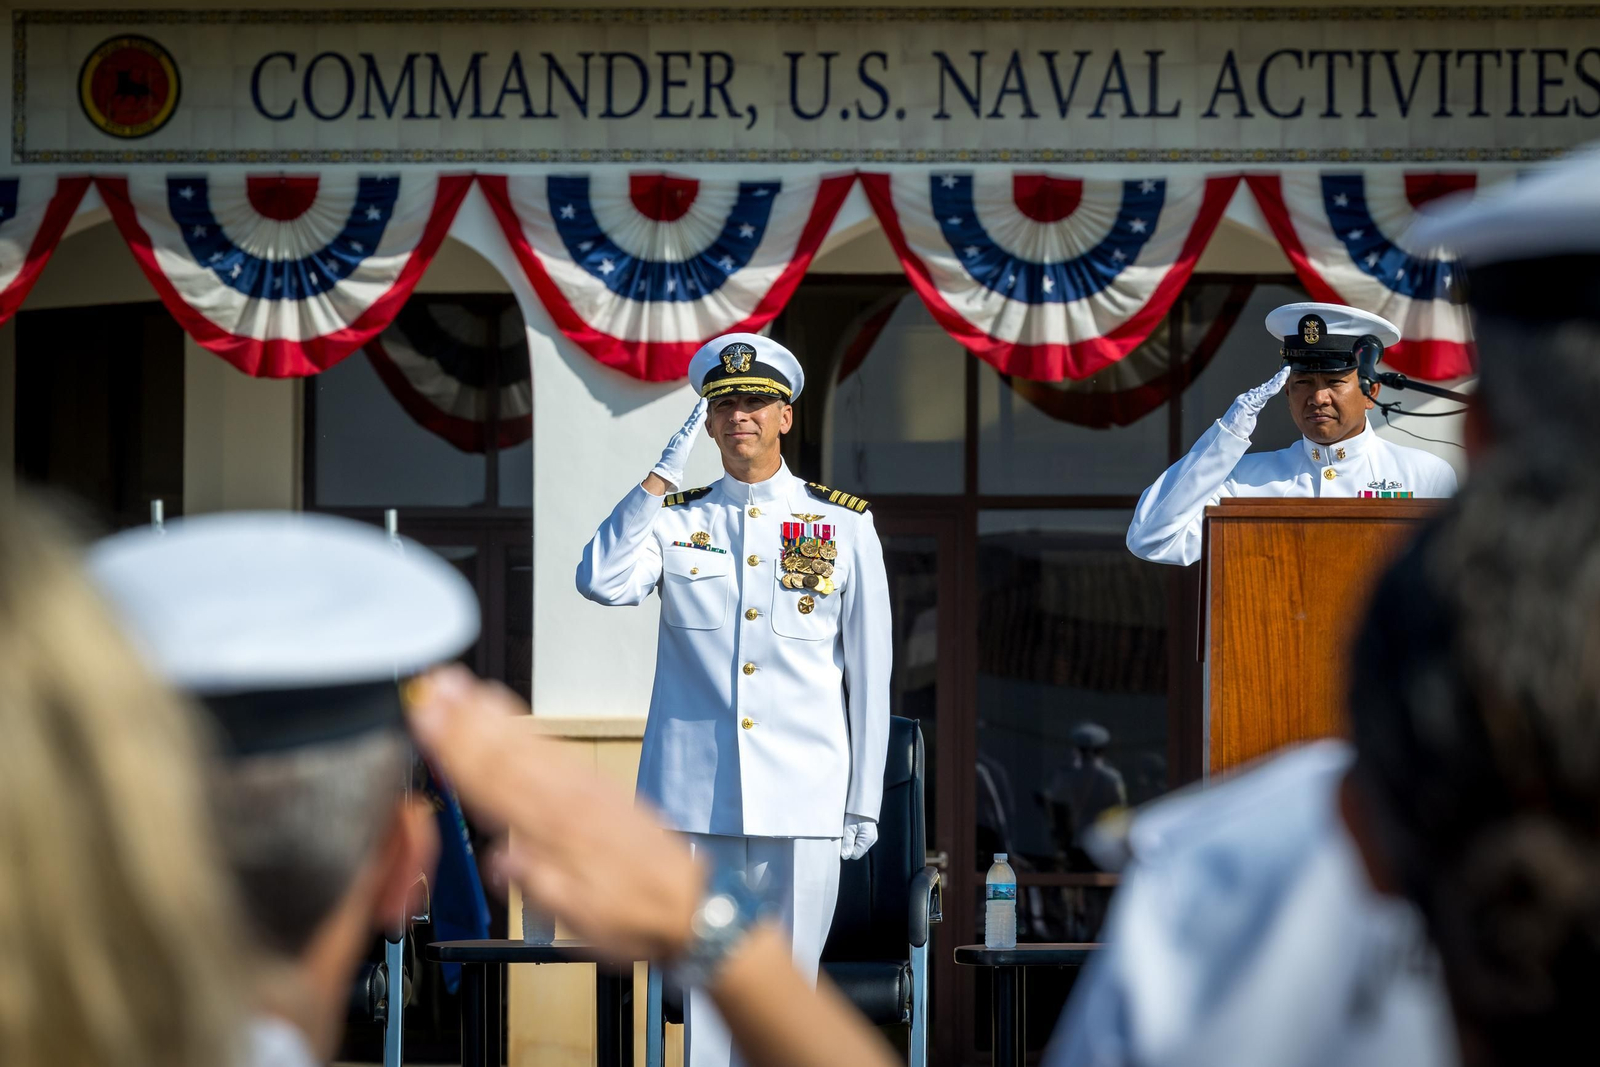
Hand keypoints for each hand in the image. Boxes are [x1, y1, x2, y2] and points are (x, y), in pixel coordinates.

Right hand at [407, 666, 704, 963]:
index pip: (493, 781)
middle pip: (504, 751)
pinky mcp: (595, 784)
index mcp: (558, 829)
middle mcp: (569, 797)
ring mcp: (583, 785)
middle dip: (465, 719)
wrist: (690, 903)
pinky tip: (506, 714)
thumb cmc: (634, 913)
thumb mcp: (581, 917)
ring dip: (487, 713)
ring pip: (525, 743)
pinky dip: (521, 725)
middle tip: (434, 685)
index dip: (456, 748)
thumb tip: (502, 860)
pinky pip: (550, 746)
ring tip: (459, 687)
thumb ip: (539, 884)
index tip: (428, 718)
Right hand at [649, 398, 709, 490]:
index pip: (690, 426)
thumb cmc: (671, 467)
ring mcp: (682, 436)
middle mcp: (681, 436)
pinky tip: (703, 412)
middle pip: (691, 420)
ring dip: (698, 411)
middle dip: (697, 410)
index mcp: (682, 440)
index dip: (695, 418)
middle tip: (703, 401)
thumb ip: (678, 455)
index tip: (700, 410)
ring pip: (692, 421)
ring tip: (704, 402)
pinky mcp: (684, 438)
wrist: (666, 470)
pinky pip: (693, 426)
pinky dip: (698, 419)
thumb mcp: (677, 459)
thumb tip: (679, 458)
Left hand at [841, 815, 877, 859]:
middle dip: (850, 845)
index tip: (843, 838)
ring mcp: (872, 837)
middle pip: (857, 851)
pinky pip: (861, 841)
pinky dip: (856, 838)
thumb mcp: (848, 828)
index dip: (847, 849)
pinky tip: (854, 830)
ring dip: (853, 841)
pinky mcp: (870, 834)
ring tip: (850, 830)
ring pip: (859, 846)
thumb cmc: (855, 814)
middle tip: (846, 833)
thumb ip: (847, 843)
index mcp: (867, 840)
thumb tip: (845, 856)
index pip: (855, 855)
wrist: (862, 803)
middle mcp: (872, 840)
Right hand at [1219, 365, 1290, 439]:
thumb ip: (1251, 412)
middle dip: (1276, 378)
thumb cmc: (1235, 429)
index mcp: (1247, 400)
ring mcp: (1248, 399)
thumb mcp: (1246, 419)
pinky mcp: (1251, 403)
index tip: (1281, 378)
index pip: (1262, 390)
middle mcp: (1247, 397)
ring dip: (1277, 379)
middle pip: (1265, 386)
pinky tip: (1280, 383)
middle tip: (1286, 370)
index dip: (1272, 384)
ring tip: (1285, 373)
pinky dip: (1273, 388)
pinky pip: (1265, 394)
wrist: (1227, 433)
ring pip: (1266, 387)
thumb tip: (1253, 411)